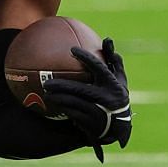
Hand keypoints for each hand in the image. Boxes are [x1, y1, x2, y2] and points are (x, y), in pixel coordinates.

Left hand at [43, 38, 131, 158]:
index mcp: (113, 84)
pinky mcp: (92, 123)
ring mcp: (99, 111)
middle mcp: (106, 97)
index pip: (98, 67)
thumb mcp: (120, 80)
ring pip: (74, 102)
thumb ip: (114, 61)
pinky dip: (63, 108)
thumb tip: (108, 39)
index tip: (72, 49)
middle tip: (47, 82)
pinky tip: (53, 104)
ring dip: (58, 98)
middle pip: (80, 88)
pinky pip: (74, 114)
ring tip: (46, 93)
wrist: (119, 126)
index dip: (86, 58)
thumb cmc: (117, 97)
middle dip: (62, 85)